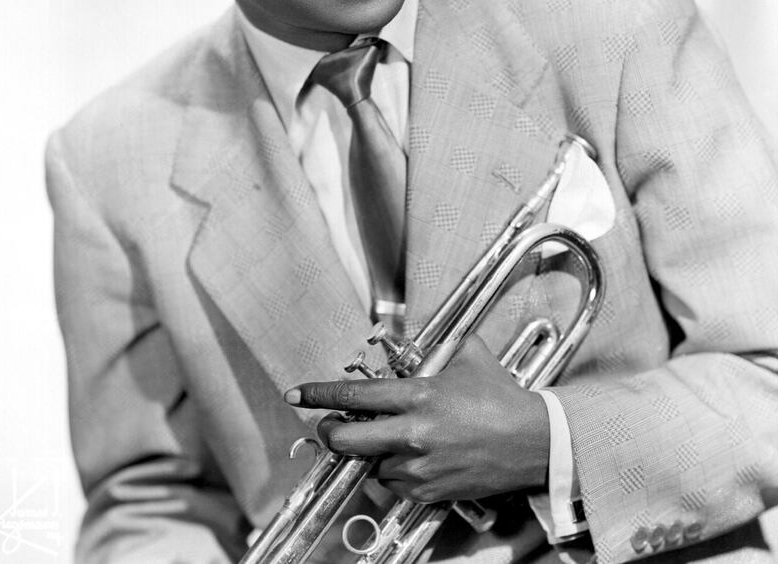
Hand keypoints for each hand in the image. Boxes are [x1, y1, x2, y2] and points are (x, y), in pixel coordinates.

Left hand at [284, 335, 549, 503]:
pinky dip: (393, 472)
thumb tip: (422, 338)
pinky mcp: (431, 491)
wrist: (533, 441)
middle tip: (329, 426)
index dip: (319, 394)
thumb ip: (439, 348)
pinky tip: (408, 458)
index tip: (296, 393)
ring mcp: (420, 466)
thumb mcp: (469, 357)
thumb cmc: (501, 397)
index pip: (353, 396)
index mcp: (418, 395)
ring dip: (370, 453)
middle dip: (330, 433)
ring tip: (387, 439)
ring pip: (371, 464)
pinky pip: (395, 484)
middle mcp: (413, 433)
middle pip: (347, 440)